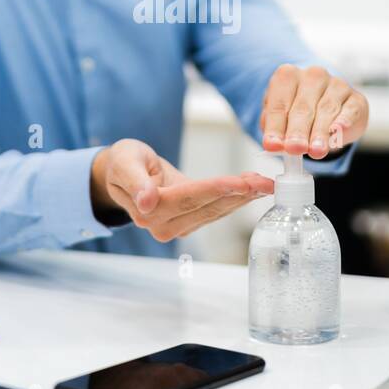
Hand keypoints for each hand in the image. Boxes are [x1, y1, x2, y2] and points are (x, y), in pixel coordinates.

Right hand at [90, 139, 272, 241]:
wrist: (122, 173)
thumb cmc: (123, 163)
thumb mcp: (124, 162)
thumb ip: (135, 181)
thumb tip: (146, 201)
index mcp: (147, 210)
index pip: (187, 198)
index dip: (215, 190)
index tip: (241, 182)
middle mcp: (163, 225)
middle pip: (208, 207)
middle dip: (239, 194)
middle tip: (266, 182)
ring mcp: (177, 227)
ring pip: (216, 211)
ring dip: (244, 198)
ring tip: (266, 183)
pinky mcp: (189, 222)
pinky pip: (216, 210)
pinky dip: (236, 199)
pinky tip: (254, 188)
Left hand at [259, 64, 368, 159]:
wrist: (328, 109)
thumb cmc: (298, 112)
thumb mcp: (280, 120)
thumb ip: (276, 130)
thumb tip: (275, 145)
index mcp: (288, 76)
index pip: (278, 104)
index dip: (275, 127)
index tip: (272, 145)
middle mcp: (313, 76)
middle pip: (302, 107)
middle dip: (298, 131)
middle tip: (294, 148)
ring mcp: (337, 85)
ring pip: (326, 109)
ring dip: (320, 132)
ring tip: (315, 150)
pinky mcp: (356, 98)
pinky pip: (350, 110)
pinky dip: (344, 121)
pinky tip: (338, 131)